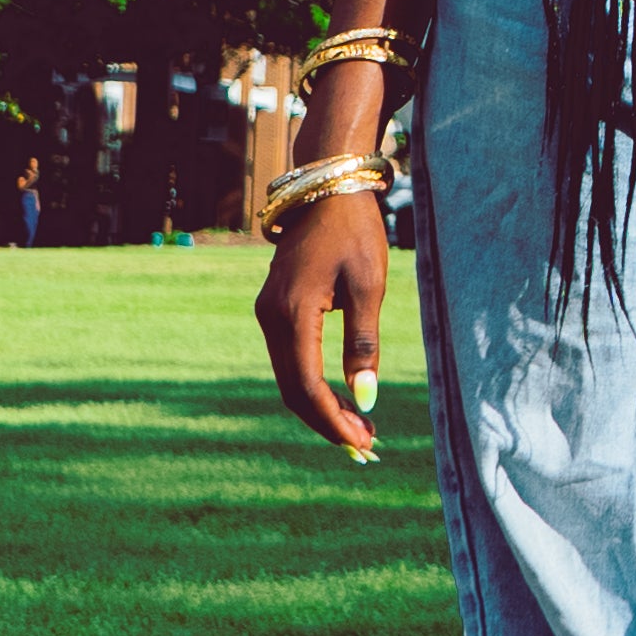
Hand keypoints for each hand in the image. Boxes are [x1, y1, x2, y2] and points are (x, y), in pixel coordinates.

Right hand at [255, 164, 389, 462]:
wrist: (326, 188)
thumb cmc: (354, 232)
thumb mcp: (368, 286)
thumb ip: (363, 343)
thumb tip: (365, 399)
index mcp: (292, 314)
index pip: (307, 387)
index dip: (333, 421)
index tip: (363, 443)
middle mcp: (270, 319)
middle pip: (292, 390)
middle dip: (326, 422)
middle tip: (365, 446)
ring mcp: (267, 314)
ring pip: (289, 378)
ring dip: (319, 407)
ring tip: (358, 429)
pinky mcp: (273, 310)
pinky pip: (289, 360)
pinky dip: (311, 385)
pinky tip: (338, 398)